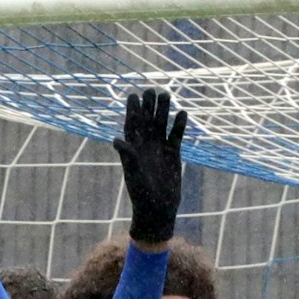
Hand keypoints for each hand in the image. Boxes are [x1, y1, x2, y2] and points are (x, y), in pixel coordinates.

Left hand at [113, 88, 187, 246]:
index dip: (132, 111)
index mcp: (133, 150)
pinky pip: (176, 135)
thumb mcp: (134, 174)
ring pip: (162, 124)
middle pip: (147, 121)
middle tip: (150, 89)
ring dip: (163, 111)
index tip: (133, 95)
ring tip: (166, 94)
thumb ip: (128, 156)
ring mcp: (160, 149)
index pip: (131, 126)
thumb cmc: (142, 194)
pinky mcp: (174, 153)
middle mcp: (146, 146)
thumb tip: (116, 139)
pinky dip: (179, 125)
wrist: (158, 208)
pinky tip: (182, 113)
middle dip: (148, 106)